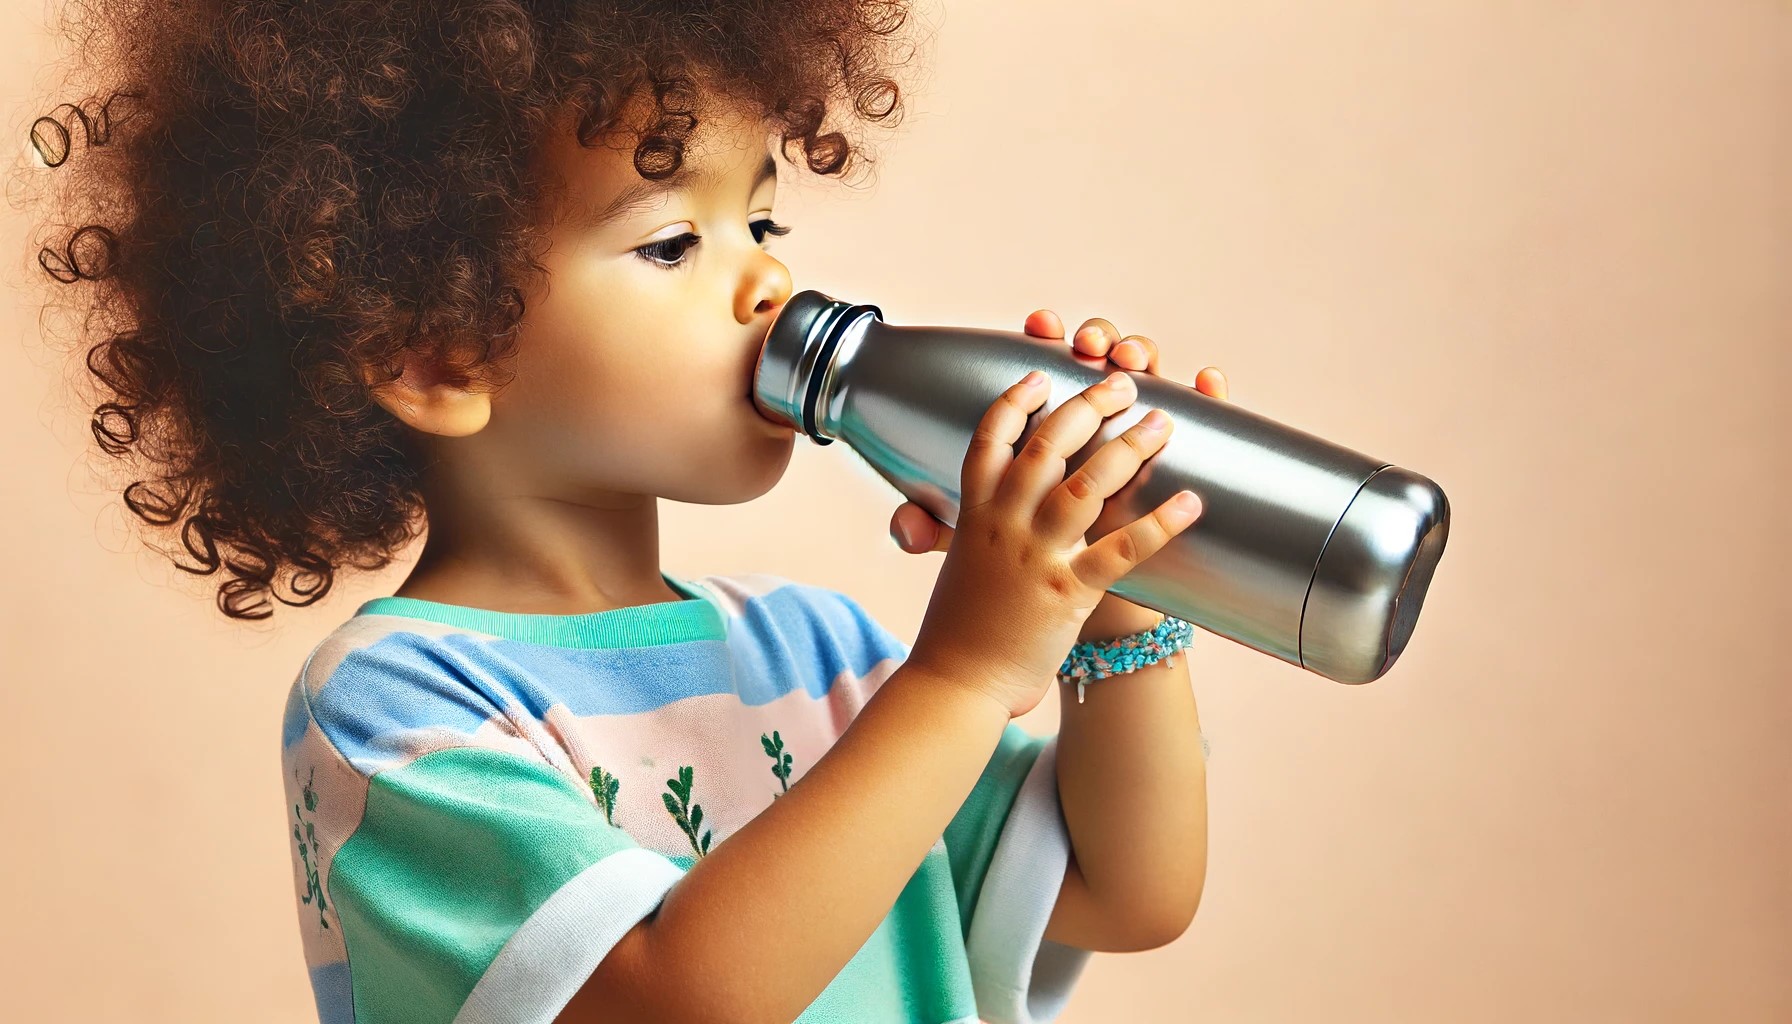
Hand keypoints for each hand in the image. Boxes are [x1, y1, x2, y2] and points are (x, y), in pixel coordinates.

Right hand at [901, 324, 1209, 718]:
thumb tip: (922, 516)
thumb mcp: (953, 563)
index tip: (1042, 373)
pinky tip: (1191, 502)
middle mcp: (1003, 525)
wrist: (958, 683)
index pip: (991, 439)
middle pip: (1048, 446)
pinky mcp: (1067, 593)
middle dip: (1090, 405)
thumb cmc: (957, 628)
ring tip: (1163, 421)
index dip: (1017, 401)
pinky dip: (1160, 524)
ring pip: (1087, 485)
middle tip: (1124, 381)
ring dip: (1129, 447)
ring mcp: (1036, 556)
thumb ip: (946, 529)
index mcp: (975, 513)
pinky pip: (1122, 550)